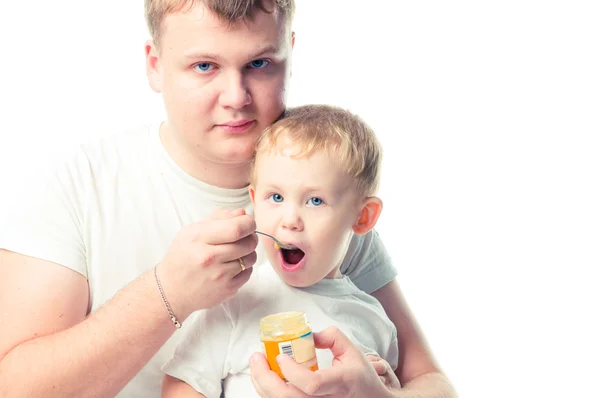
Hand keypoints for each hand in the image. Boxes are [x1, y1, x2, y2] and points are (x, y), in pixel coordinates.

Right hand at [157, 208, 256, 317]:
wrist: (172, 290)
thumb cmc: (182, 257)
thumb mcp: (191, 232)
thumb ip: (217, 218)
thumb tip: (242, 213)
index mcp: (198, 238)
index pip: (236, 228)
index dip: (248, 223)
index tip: (247, 223)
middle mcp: (209, 257)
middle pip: (247, 243)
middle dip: (251, 237)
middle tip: (245, 237)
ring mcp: (219, 275)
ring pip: (250, 258)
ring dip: (248, 252)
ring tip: (236, 252)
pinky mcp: (226, 289)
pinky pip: (248, 273)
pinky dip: (245, 267)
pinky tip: (232, 266)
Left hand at [249, 326, 393, 397]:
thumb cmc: (359, 377)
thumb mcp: (351, 352)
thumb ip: (330, 337)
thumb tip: (306, 335)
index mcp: (340, 382)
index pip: (312, 384)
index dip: (291, 372)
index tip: (280, 357)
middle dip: (265, 378)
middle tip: (257, 358)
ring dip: (262, 384)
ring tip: (257, 366)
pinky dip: (268, 392)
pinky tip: (265, 378)